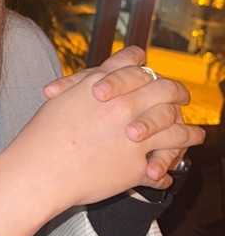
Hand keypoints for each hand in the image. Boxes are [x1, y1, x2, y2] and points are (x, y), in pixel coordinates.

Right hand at [42, 47, 203, 189]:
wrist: (39, 169)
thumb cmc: (43, 135)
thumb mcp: (62, 98)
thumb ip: (85, 84)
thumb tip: (102, 78)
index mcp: (103, 84)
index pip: (135, 63)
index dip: (145, 65)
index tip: (151, 71)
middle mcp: (124, 105)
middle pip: (166, 90)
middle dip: (178, 93)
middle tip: (182, 98)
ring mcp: (134, 137)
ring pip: (177, 129)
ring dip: (189, 134)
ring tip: (195, 136)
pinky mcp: (137, 167)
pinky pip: (161, 167)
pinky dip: (164, 171)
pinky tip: (165, 172)